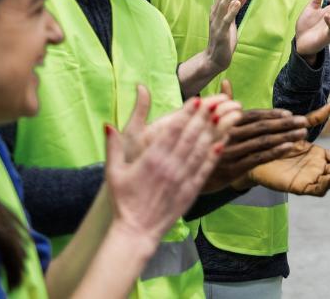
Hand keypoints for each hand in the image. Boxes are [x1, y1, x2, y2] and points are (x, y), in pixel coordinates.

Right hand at [104, 87, 236, 242]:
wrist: (137, 231)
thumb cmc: (124, 201)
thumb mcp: (113, 172)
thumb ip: (113, 147)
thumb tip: (107, 124)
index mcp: (151, 159)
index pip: (172, 130)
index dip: (186, 113)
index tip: (196, 99)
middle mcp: (170, 166)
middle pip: (190, 136)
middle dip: (203, 117)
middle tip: (214, 101)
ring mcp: (182, 179)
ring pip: (200, 150)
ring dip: (212, 131)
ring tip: (221, 116)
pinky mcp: (191, 191)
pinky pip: (205, 169)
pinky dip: (214, 155)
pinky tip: (222, 142)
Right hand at [202, 82, 310, 191]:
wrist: (182, 170)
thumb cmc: (198, 143)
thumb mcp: (206, 121)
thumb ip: (221, 104)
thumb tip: (226, 82)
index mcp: (225, 121)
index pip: (253, 115)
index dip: (272, 114)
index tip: (290, 113)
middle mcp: (229, 134)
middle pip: (262, 127)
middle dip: (285, 123)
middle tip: (304, 121)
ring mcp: (231, 151)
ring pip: (263, 142)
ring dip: (286, 137)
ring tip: (302, 133)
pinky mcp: (232, 169)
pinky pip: (258, 158)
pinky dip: (275, 152)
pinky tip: (289, 147)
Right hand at [204, 0, 248, 73]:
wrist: (215, 59)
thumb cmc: (223, 40)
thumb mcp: (231, 21)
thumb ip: (235, 8)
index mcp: (216, 12)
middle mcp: (215, 15)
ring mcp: (217, 23)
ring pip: (223, 5)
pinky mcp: (221, 33)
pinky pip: (227, 19)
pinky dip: (232, 10)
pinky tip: (237, 2)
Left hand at [248, 104, 329, 195]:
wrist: (255, 154)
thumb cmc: (276, 142)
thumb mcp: (298, 129)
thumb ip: (314, 119)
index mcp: (319, 157)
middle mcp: (317, 169)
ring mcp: (310, 179)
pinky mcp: (299, 187)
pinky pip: (315, 189)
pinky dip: (324, 185)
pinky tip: (329, 178)